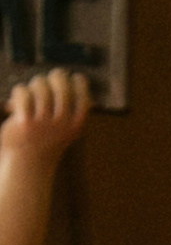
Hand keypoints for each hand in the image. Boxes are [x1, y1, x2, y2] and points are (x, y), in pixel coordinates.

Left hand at [0, 66, 90, 244]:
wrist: (26, 168)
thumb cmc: (42, 145)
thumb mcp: (61, 130)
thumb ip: (65, 108)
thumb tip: (62, 77)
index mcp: (75, 125)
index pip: (83, 95)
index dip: (78, 82)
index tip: (72, 77)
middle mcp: (63, 123)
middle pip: (60, 83)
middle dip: (51, 78)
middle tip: (44, 81)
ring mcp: (45, 122)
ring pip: (39, 86)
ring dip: (30, 87)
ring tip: (26, 95)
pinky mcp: (26, 122)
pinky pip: (22, 93)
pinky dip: (17, 93)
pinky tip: (14, 103)